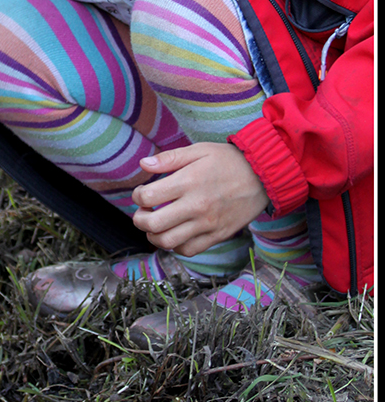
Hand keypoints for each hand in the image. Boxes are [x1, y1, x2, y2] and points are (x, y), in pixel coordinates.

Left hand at [130, 143, 268, 255]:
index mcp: (188, 182)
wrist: (264, 176)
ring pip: (168, 242)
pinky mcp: (218, 235)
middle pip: (153, 224)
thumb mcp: (199, 151)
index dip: (137, 195)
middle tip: (143, 212)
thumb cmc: (229, 161)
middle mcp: (196, 206)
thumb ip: (169, 158)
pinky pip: (189, 250)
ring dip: (154, 236)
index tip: (142, 193)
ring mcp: (207, 224)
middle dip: (139, 220)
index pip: (148, 197)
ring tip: (155, 225)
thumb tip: (143, 164)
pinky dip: (175, 246)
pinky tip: (175, 233)